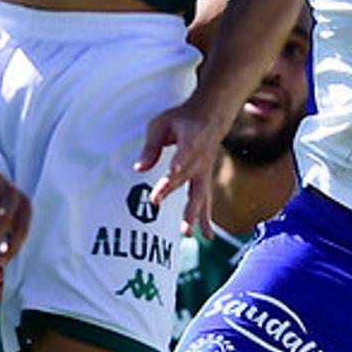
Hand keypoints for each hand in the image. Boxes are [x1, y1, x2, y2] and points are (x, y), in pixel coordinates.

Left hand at [136, 97, 229, 237]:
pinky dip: (206, 219)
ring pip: (200, 194)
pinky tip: (206, 236)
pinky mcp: (205, 179)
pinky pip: (206, 200)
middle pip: (188, 179)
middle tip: (159, 205)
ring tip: (188, 234)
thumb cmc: (182, 119)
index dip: (177, 166)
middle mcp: (200, 159)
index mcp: (191, 141)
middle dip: (173, 192)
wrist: (212, 115)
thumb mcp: (162, 124)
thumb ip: (151, 146)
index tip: (169, 174)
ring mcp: (204, 171)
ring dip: (194, 214)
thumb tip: (139, 168)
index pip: (183, 156)